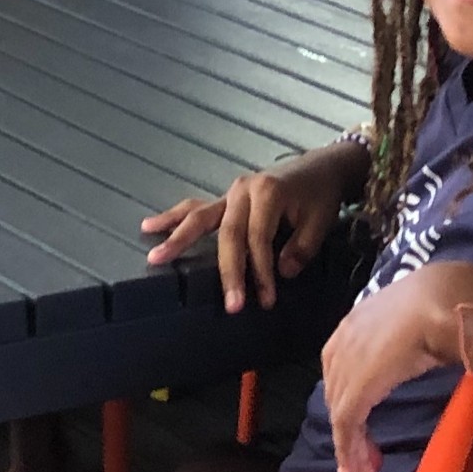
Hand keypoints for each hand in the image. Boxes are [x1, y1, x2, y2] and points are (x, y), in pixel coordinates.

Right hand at [141, 142, 356, 312]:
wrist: (319, 167)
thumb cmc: (320, 195)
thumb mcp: (321, 220)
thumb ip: (302, 247)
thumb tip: (282, 273)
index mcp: (268, 192)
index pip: (259, 238)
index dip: (261, 270)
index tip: (266, 298)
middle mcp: (242, 190)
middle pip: (228, 234)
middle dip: (228, 270)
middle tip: (230, 304)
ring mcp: (230, 193)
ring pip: (201, 217)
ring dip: (178, 237)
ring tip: (155, 255)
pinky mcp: (225, 199)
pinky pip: (197, 209)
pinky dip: (174, 218)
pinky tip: (152, 226)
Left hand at [322, 258, 472, 471]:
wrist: (445, 300)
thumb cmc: (443, 306)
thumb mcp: (418, 323)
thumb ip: (409, 339)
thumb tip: (427, 346)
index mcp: (354, 323)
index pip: (343, 370)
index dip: (350, 403)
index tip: (360, 430)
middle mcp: (342, 343)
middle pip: (338, 396)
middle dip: (349, 434)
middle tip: (363, 467)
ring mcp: (346, 366)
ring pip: (341, 417)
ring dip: (353, 453)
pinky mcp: (355, 389)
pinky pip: (347, 426)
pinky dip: (351, 453)